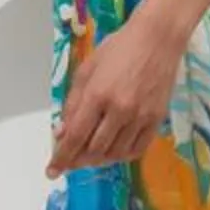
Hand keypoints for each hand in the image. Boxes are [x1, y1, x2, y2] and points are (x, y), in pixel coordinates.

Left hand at [47, 11, 187, 176]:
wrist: (158, 38)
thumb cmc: (119, 48)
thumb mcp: (88, 69)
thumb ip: (73, 102)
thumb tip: (61, 132)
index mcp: (97, 95)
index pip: (75, 137)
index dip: (61, 158)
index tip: (52, 171)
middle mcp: (119, 110)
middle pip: (94, 150)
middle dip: (78, 160)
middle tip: (71, 160)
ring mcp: (140, 116)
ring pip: (115, 153)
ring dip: (99, 159)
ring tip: (91, 155)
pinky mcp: (157, 118)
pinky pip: (137, 149)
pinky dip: (122, 155)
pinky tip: (114, 151)